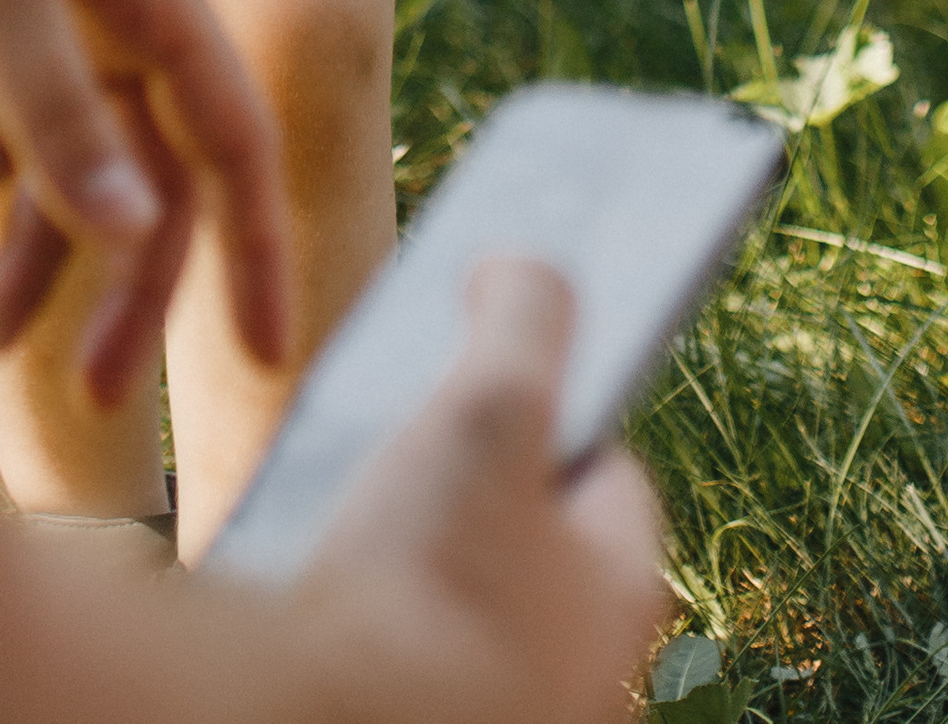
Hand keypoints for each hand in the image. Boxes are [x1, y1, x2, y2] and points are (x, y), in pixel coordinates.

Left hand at [0, 0, 289, 408]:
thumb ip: (53, 100)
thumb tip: (129, 236)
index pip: (232, 140)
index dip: (257, 249)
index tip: (272, 356)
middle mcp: (114, 2)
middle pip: (149, 169)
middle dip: (121, 284)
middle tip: (81, 399)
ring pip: (63, 150)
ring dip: (29, 247)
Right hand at [302, 258, 669, 723]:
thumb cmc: (432, 577)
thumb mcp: (495, 402)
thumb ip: (525, 313)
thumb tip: (522, 267)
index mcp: (623, 591)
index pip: (607, 463)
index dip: (548, 398)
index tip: (483, 365)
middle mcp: (579, 664)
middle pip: (530, 525)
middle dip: (471, 469)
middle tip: (409, 425)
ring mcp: (501, 703)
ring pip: (461, 582)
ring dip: (413, 532)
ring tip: (354, 490)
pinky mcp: (421, 714)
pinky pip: (403, 636)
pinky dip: (371, 597)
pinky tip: (323, 563)